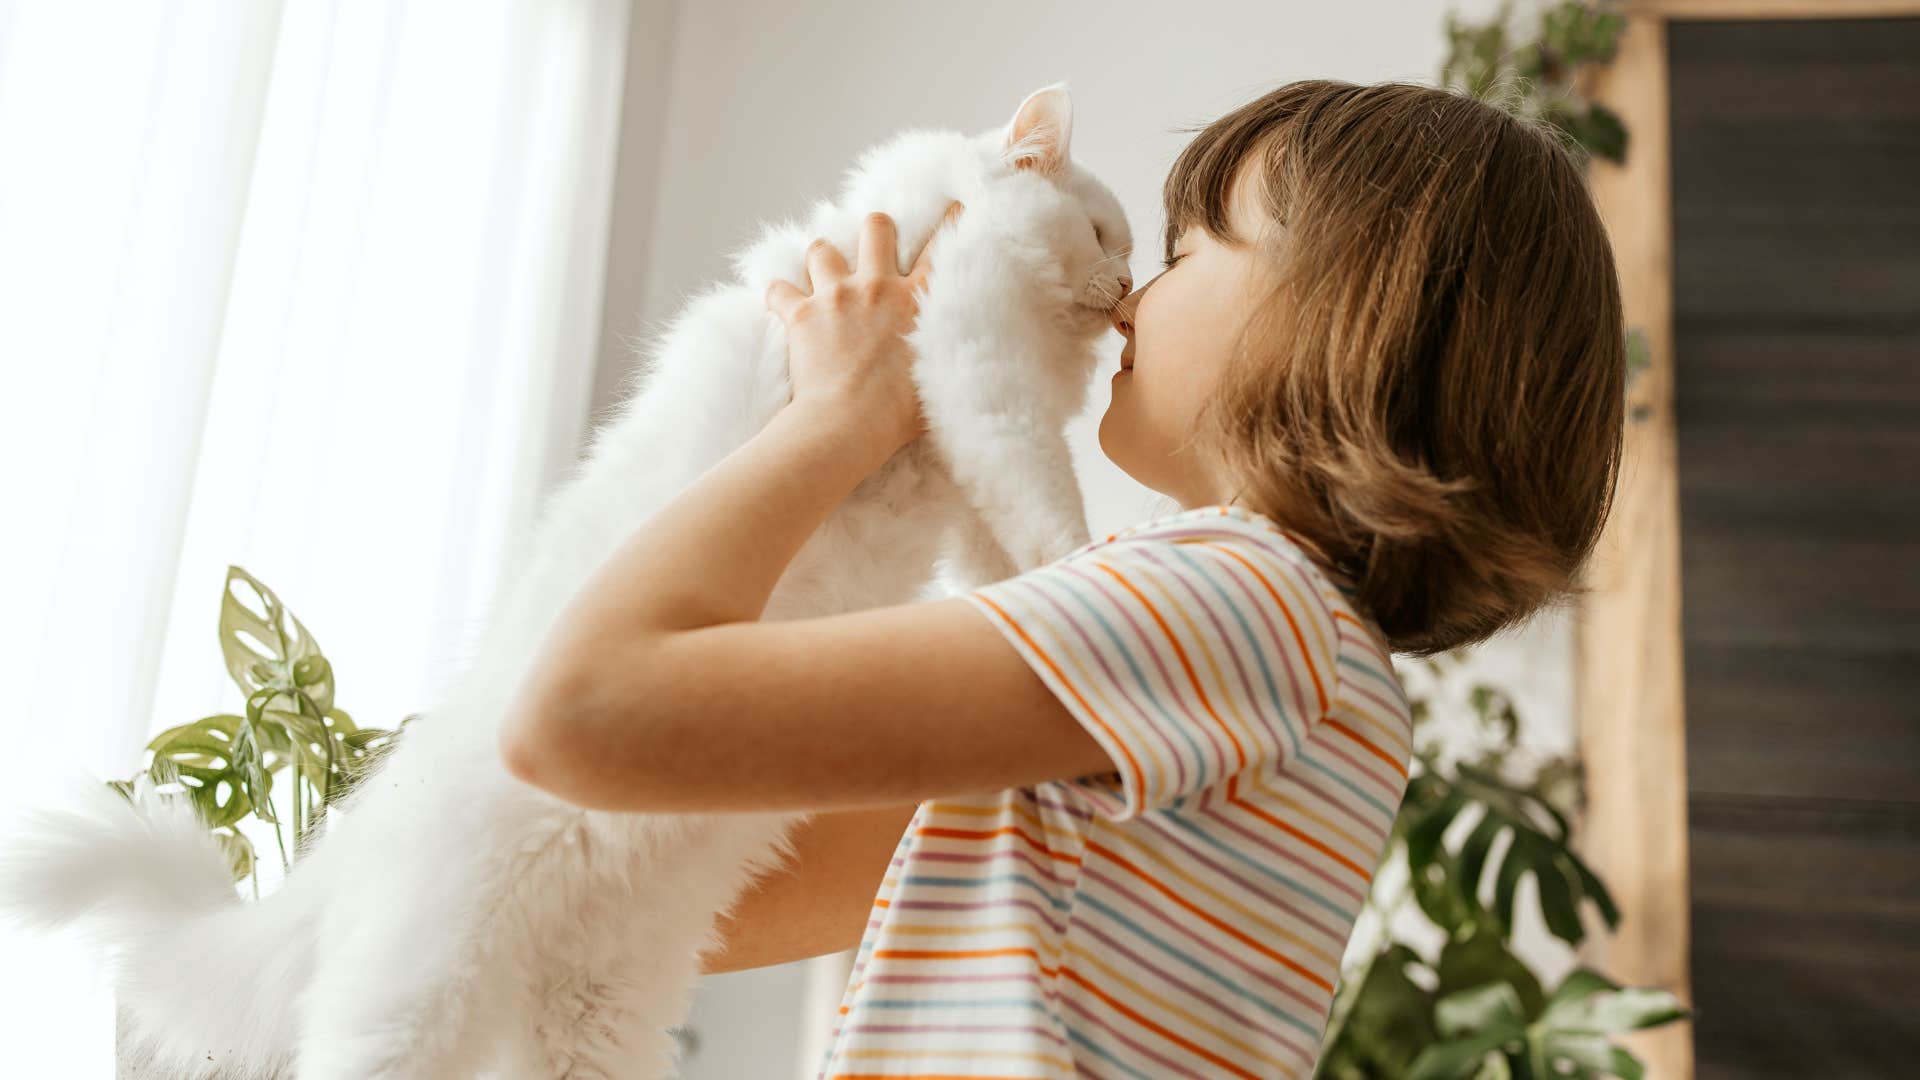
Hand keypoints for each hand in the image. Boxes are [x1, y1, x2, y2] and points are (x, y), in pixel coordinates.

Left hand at [765, 202, 962, 454]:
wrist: (848, 424)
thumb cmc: (898, 413)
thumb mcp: (940, 377)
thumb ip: (946, 352)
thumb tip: (965, 356)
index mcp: (917, 300)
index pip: (942, 247)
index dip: (950, 220)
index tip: (954, 205)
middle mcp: (877, 286)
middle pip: (876, 228)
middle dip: (875, 230)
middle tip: (873, 244)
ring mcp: (835, 296)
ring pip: (822, 249)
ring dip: (822, 259)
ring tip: (822, 274)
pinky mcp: (800, 313)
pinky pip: (778, 290)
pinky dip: (778, 296)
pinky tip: (780, 304)